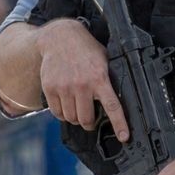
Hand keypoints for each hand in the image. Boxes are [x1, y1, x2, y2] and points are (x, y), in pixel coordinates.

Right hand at [36, 18, 128, 140]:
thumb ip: (108, 79)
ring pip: (71, 118)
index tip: (124, 137)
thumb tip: (118, 98)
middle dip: (90, 124)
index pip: (112, 106)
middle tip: (91, 121)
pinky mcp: (50, 88)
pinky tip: (66, 105)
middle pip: (86, 119)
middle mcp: (82, 85)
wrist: (60, 37)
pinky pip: (57, 113)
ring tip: (78, 109)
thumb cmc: (86, 49)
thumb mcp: (104, 60)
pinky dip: (62, 114)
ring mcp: (64, 87)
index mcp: (99, 78)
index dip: (119, 124)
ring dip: (76, 118)